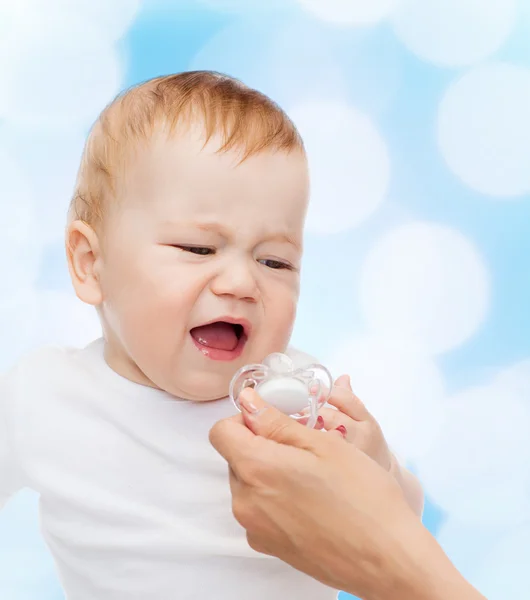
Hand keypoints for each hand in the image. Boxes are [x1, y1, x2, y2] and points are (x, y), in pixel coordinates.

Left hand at [209, 389, 482, 599]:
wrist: (386, 557)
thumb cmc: (362, 495)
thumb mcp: (322, 444)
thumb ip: (275, 422)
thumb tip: (248, 402)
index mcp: (255, 468)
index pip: (221, 432)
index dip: (244, 420)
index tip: (272, 422)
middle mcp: (245, 501)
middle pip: (236, 458)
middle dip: (261, 446)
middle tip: (302, 448)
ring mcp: (254, 528)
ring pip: (248, 484)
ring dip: (269, 473)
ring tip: (311, 478)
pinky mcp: (268, 547)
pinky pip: (260, 510)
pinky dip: (275, 499)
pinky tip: (310, 503)